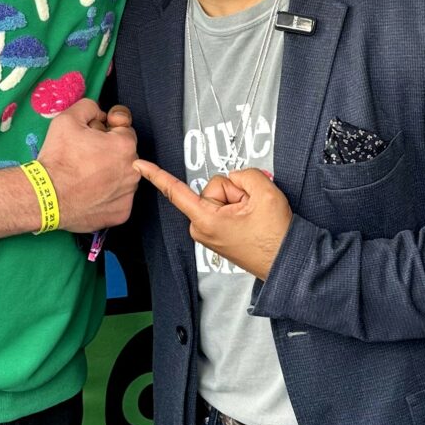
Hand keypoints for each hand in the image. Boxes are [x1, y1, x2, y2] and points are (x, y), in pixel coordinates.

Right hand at [38, 98, 138, 231]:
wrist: (46, 196)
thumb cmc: (58, 157)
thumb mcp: (68, 118)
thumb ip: (89, 107)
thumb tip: (100, 114)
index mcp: (125, 145)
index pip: (124, 129)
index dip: (106, 129)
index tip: (92, 135)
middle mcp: (134, 171)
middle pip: (125, 154)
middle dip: (109, 152)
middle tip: (85, 156)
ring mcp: (128, 194)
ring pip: (123, 177)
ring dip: (110, 174)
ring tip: (85, 176)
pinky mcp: (122, 213)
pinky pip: (118, 199)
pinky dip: (107, 196)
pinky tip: (89, 193)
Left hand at [134, 159, 292, 280]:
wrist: (287, 260)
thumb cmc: (275, 236)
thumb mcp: (264, 192)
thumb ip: (243, 174)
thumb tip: (234, 178)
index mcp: (206, 219)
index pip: (175, 191)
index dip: (156, 175)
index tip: (138, 165)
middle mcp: (201, 228)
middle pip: (212, 188)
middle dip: (234, 192)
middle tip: (252, 208)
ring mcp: (208, 232)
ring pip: (220, 197)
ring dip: (239, 201)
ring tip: (254, 217)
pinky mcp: (216, 234)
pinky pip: (224, 208)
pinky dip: (238, 208)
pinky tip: (250, 219)